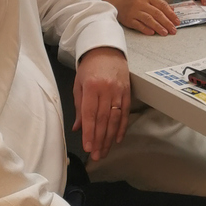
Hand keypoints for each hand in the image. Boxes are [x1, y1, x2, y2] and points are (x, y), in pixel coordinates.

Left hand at [72, 47, 130, 161]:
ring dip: (109, 137)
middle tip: (96, 156)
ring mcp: (118, 90)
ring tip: (104, 151)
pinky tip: (117, 139)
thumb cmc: (89, 68)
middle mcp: (106, 89)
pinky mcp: (127, 91)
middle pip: (103, 119)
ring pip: (115, 118)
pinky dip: (122, 127)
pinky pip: (125, 112)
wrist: (106, 49)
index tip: (87, 147)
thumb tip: (78, 128)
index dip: (89, 132)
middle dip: (99, 139)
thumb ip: (79, 107)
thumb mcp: (79, 85)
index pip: (90, 114)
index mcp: (91, 87)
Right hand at [106, 0, 181, 35]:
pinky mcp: (128, 19)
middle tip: (173, 30)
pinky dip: (146, 29)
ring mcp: (134, 11)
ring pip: (149, 19)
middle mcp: (141, 2)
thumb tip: (172, 10)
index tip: (177, 21)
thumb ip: (159, 3)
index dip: (171, 14)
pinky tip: (152, 33)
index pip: (162, 5)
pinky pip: (138, 25)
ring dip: (158, 27)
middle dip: (167, 22)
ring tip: (165, 33)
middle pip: (157, 13)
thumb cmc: (133, 0)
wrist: (116, 3)